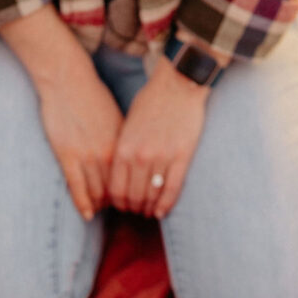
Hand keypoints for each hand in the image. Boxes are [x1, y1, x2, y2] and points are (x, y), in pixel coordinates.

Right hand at [38, 69, 122, 219]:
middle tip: (122, 213)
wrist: (67, 80)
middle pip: (117, 190)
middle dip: (121, 204)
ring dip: (101, 206)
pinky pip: (77, 188)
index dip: (135, 194)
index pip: (132, 179)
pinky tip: (88, 215)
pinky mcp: (68, 156)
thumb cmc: (92, 97)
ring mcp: (87, 156)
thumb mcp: (117, 119)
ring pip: (97, 192)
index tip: (136, 201)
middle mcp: (108, 154)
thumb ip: (124, 142)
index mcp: (123, 145)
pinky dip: (83, 204)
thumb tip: (131, 160)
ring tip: (102, 212)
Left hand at [109, 56, 208, 217]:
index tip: (122, 205)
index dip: (118, 203)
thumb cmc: (151, 102)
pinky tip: (162, 212)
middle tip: (137, 211)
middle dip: (133, 208)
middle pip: (133, 197)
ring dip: (149, 209)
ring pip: (152, 196)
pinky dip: (166, 205)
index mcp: (123, 148)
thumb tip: (118, 177)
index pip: (115, 189)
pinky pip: (171, 189)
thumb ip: (122, 151)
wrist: (178, 85)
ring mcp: (161, 158)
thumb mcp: (127, 126)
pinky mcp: (181, 157)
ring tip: (149, 211)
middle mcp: (140, 157)